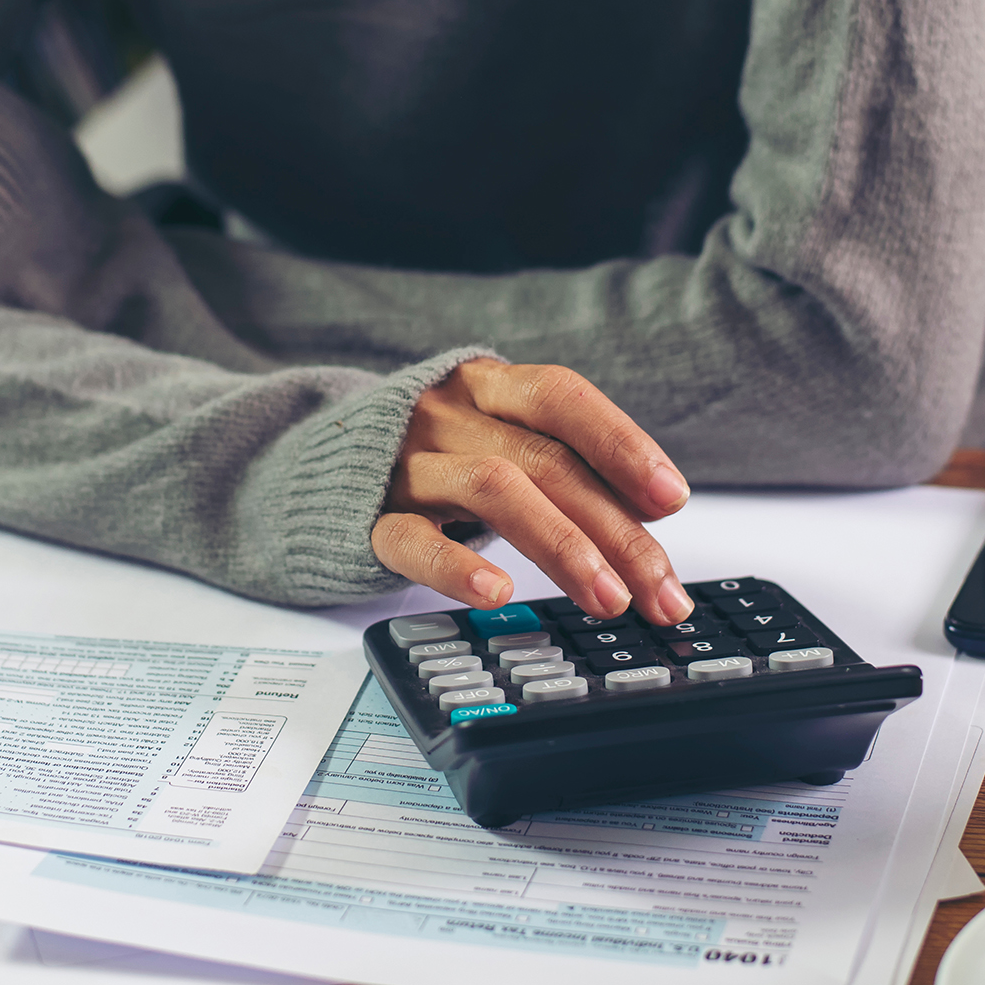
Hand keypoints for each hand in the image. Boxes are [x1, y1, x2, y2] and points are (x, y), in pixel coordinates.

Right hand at [372, 359, 695, 625]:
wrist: (312, 466)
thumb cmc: (435, 457)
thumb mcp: (497, 438)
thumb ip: (565, 465)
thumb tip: (652, 513)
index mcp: (488, 384)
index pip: (562, 397)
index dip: (621, 443)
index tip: (672, 498)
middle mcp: (447, 413)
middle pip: (545, 460)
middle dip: (616, 530)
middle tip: (659, 591)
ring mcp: (404, 463)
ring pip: (492, 489)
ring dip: (562, 546)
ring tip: (608, 600)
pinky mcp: (366, 518)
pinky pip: (410, 538)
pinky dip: (457, 565)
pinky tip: (499, 592)